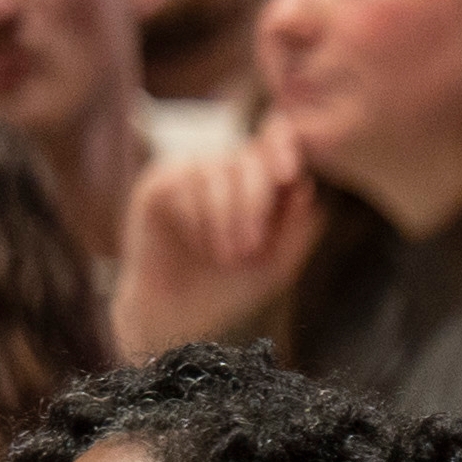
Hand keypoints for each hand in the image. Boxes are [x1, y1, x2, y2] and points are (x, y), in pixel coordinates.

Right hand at [115, 129, 318, 355]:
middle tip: (250, 250)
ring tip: (225, 258)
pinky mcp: (156, 186)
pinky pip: (181, 184)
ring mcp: (188, 174)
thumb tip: (305, 186)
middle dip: (255, 205)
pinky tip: (197, 246)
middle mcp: (224, 171)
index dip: (282, 146)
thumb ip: (296, 228)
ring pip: (215, 171)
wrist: (180, 316)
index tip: (289, 174)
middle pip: (249, 160)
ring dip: (225, 218)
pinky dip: (196, 220)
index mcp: (259, 183)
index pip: (274, 145)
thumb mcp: (277, 264)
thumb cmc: (232, 287)